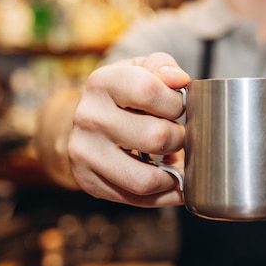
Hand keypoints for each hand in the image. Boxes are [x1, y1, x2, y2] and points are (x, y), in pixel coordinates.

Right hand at [67, 52, 189, 206]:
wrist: (85, 121)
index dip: (176, 102)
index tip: (178, 107)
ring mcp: (85, 153)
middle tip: (178, 136)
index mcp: (103, 82)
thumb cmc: (125, 93)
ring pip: (145, 179)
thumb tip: (180, 80)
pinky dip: (163, 195)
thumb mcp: (141, 70)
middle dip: (179, 139)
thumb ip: (163, 67)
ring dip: (172, 174)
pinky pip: (137, 199)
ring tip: (175, 161)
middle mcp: (88, 118)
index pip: (150, 91)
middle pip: (155, 138)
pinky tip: (170, 181)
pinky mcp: (88, 181)